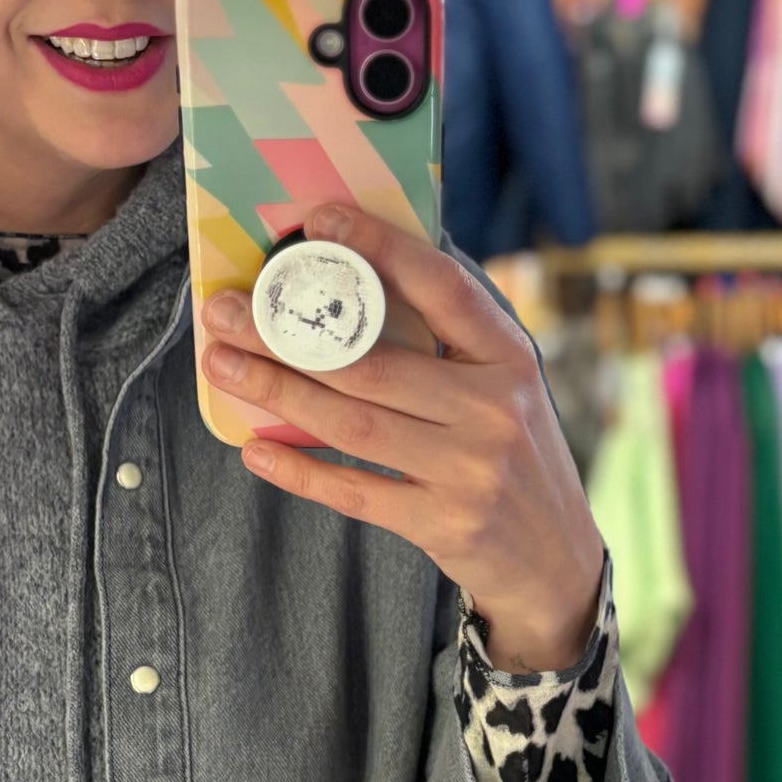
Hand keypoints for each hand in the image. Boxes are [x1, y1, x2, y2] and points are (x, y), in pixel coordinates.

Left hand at [201, 204, 605, 672]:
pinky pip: (355, 491)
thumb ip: (454, 341)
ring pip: (353, 423)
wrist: (557, 560)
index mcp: (509, 358)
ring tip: (223, 366)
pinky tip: (257, 450)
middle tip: (226, 312)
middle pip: (371, 362)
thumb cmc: (516, 458)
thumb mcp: (508, 388)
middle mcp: (494, 409)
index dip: (381, 250)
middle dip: (285, 334)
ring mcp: (470, 470)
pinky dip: (300, 470)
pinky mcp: (443, 523)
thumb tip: (372, 271)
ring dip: (277, 392)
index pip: (442, 289)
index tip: (319, 222)